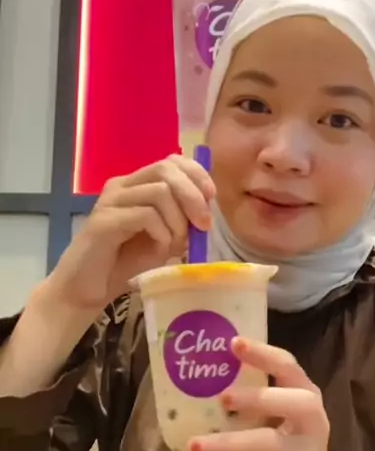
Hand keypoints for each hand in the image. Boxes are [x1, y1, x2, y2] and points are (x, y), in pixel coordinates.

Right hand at [47, 155, 215, 311]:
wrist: (86, 288)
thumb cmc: (124, 263)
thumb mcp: (162, 239)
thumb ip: (181, 222)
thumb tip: (205, 215)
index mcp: (135, 185)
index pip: (171, 161)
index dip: (196, 174)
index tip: (211, 198)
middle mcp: (122, 186)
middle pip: (166, 169)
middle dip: (193, 195)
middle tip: (203, 225)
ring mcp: (111, 201)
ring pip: (159, 192)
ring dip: (178, 221)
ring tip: (176, 245)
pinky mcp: (104, 221)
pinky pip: (146, 216)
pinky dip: (163, 233)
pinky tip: (160, 250)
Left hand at [184, 337, 350, 450]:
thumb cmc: (287, 440)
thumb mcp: (280, 413)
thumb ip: (254, 394)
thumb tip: (199, 375)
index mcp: (306, 394)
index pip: (289, 367)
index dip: (263, 354)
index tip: (233, 343)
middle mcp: (313, 422)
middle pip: (297, 403)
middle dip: (259, 398)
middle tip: (222, 398)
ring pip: (268, 444)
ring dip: (228, 442)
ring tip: (192, 444)